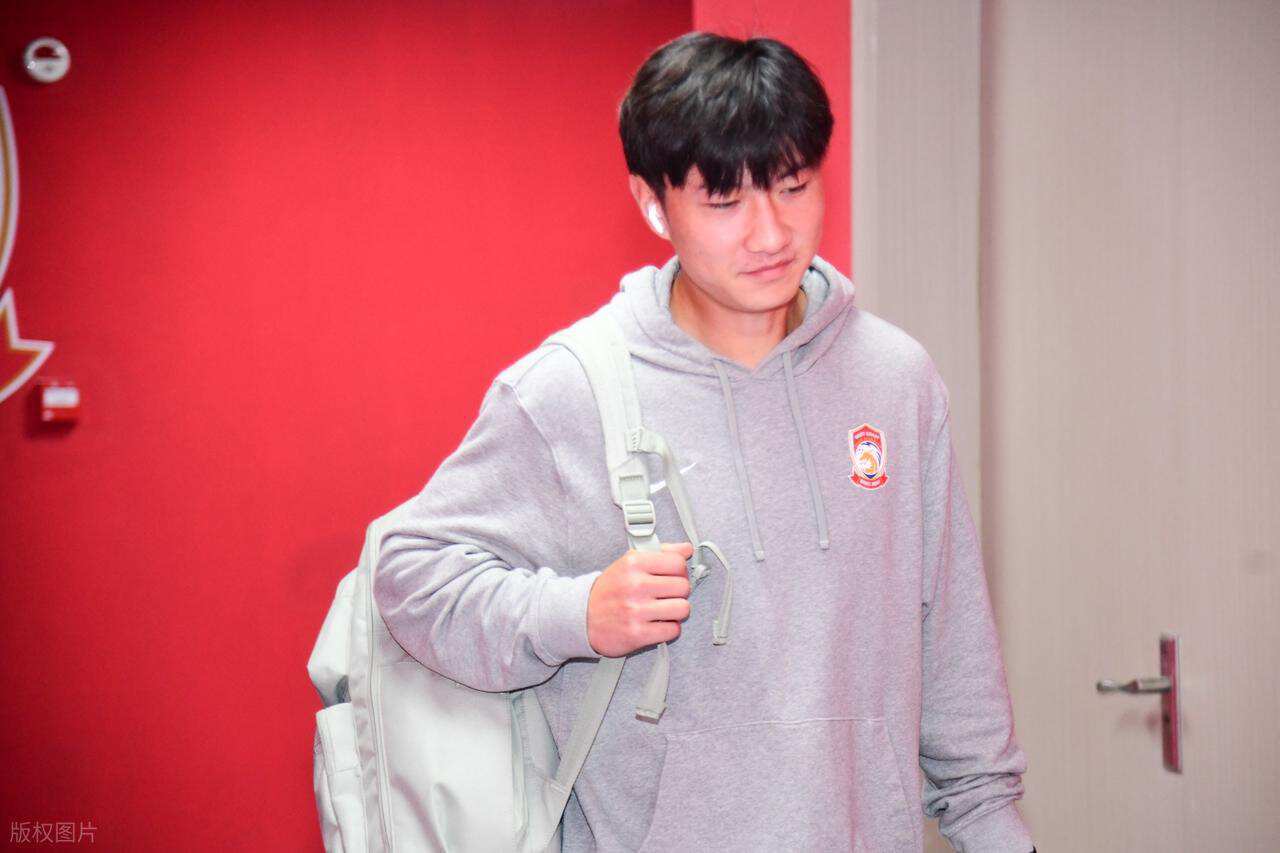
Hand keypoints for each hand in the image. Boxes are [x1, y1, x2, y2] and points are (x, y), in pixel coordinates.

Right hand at [586, 542, 693, 657]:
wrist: (582, 617)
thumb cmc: (610, 590)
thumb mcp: (629, 563)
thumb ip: (660, 553)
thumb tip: (686, 548)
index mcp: (633, 563)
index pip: (678, 562)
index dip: (679, 570)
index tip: (673, 576)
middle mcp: (635, 585)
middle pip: (683, 586)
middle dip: (678, 592)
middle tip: (665, 595)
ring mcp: (636, 610)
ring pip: (682, 608)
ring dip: (676, 611)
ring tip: (663, 610)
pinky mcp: (637, 634)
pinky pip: (672, 630)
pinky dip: (668, 629)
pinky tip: (657, 623)